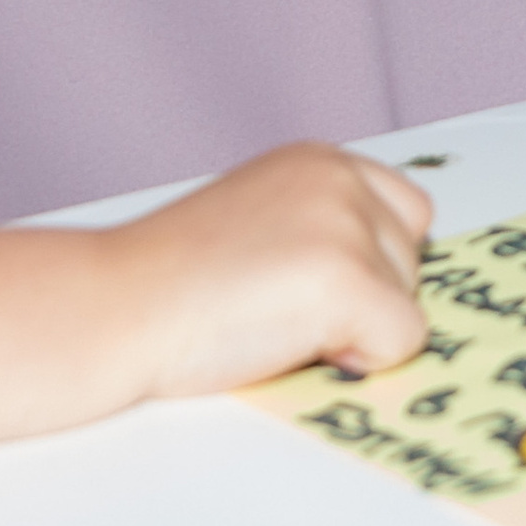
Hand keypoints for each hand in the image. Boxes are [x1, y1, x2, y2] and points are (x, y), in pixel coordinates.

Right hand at [121, 143, 432, 393]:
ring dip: (355, 332)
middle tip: (278, 309)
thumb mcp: (260, 224)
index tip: (307, 288)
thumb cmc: (167, 283)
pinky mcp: (348, 279)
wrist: (114, 306)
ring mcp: (347, 225)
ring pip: (407, 307)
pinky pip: (401, 345)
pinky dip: (357, 364)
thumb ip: (320, 232)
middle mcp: (340, 179)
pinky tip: (286, 343)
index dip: (368, 267)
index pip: (405, 216)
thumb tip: (383, 286)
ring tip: (273, 322)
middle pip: (411, 264)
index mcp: (318, 161)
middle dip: (363, 301)